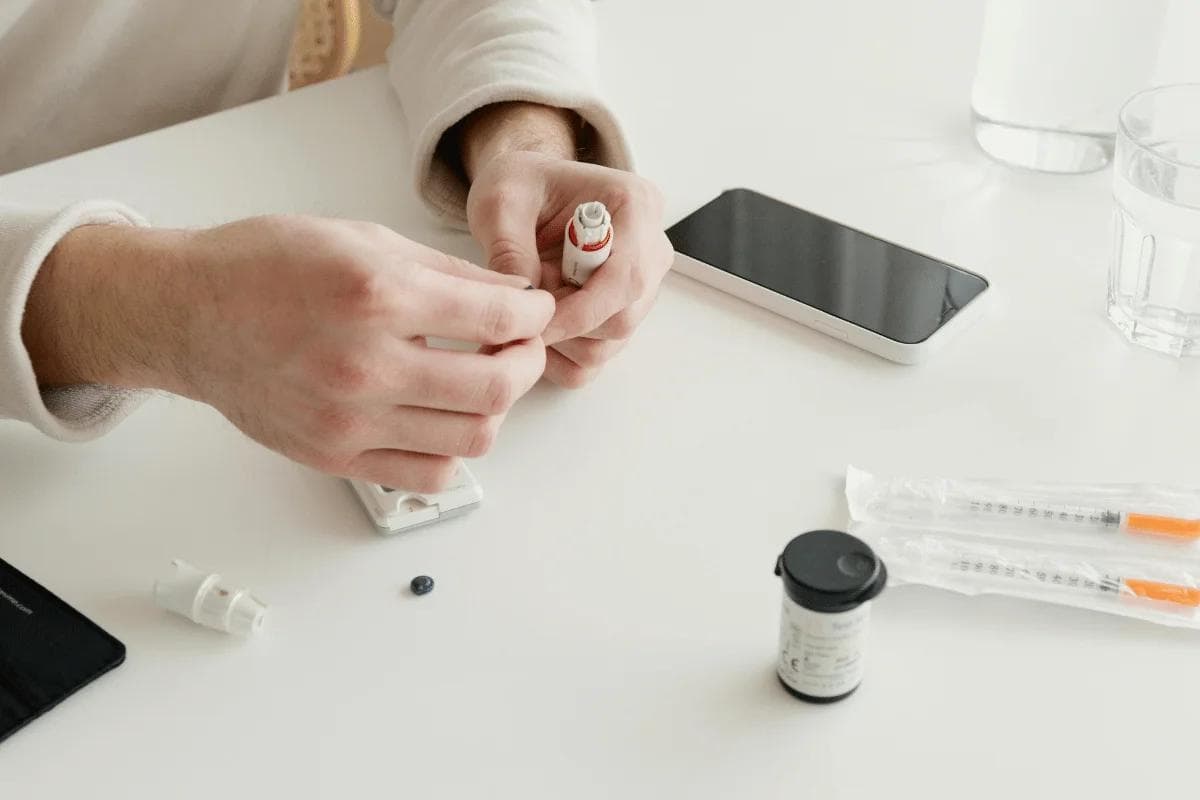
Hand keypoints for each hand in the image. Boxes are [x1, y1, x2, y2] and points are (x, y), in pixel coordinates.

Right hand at [24, 216, 553, 490]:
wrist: (190, 314)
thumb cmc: (266, 267)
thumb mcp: (364, 239)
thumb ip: (448, 274)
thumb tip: (515, 298)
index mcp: (378, 296)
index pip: (498, 319)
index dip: (535, 315)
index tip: (534, 312)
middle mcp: (367, 364)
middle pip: (496, 388)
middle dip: (527, 364)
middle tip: (520, 348)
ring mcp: (350, 420)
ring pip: (471, 438)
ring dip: (495, 409)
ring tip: (480, 381)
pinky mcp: (335, 456)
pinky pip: (427, 476)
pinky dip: (452, 451)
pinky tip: (442, 418)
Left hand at [461, 105, 672, 386]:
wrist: (526, 193)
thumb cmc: (521, 186)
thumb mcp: (501, 201)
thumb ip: (510, 249)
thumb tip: (524, 300)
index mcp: (635, 206)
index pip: (626, 278)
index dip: (580, 311)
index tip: (532, 322)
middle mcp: (650, 250)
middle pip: (622, 319)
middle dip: (566, 326)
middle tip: (522, 307)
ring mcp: (640, 288)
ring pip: (609, 345)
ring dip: (561, 341)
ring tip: (529, 306)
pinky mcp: (620, 315)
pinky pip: (595, 360)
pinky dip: (560, 356)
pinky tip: (537, 327)